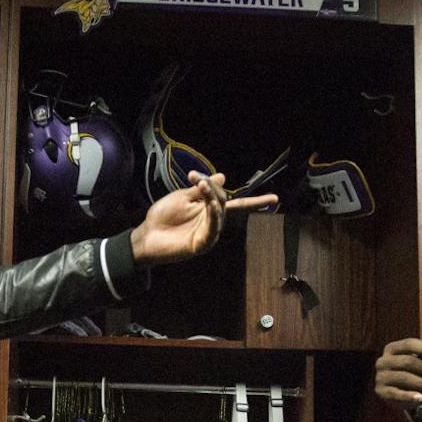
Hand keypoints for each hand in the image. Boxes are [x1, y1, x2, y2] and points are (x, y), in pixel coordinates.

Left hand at [129, 170, 279, 264]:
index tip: (275, 199)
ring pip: (220, 213)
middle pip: (225, 202)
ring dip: (213, 197)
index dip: (257, 203)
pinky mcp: (201, 245)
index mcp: (210, 211)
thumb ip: (201, 189)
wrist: (146, 236)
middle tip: (196, 178)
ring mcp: (208, 235)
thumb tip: (222, 176)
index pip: (237, 205)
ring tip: (201, 184)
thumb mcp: (182, 197)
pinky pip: (213, 229)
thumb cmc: (162, 217)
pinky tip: (209, 205)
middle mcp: (213, 223)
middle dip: (213, 188)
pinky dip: (213, 215)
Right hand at [373, 336, 421, 403]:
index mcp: (391, 348)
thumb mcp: (420, 359)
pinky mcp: (381, 392)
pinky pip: (396, 394)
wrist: (398, 392)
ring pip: (404, 378)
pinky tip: (420, 398)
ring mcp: (381, 377)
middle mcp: (383, 361)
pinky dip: (409, 396)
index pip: (409, 344)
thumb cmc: (411, 371)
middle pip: (407, 361)